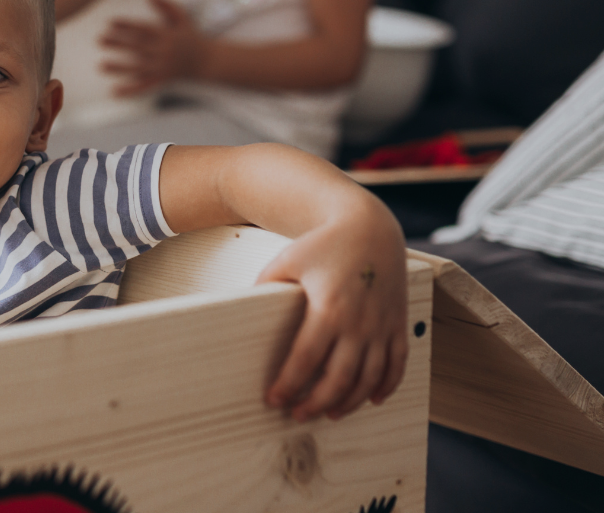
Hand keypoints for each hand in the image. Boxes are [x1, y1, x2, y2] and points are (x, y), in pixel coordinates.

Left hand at [98, 0, 205, 93]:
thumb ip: (167, 6)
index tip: (110, 22)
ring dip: (118, 67)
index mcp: (167, 36)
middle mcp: (164, 52)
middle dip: (118, 43)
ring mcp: (162, 68)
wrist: (208, 61)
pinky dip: (130, 90)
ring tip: (101, 65)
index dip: (126, 25)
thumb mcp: (183, 19)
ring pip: (137, 68)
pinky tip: (114, 91)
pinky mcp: (163, 81)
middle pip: (136, 47)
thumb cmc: (193, 37)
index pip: (143, 29)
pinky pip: (144, 86)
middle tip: (99, 40)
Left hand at [256, 206, 408, 421]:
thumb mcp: (287, 260)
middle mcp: (360, 322)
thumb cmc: (323, 244)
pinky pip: (398, 364)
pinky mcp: (399, 323)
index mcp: (329, 308)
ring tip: (330, 414)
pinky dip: (387, 386)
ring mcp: (383, 325)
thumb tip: (242, 309)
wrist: (369, 226)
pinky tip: (371, 399)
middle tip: (298, 415)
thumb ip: (265, 286)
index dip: (288, 384)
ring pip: (370, 378)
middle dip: (316, 403)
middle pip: (339, 378)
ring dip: (350, 402)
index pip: (305, 359)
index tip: (273, 400)